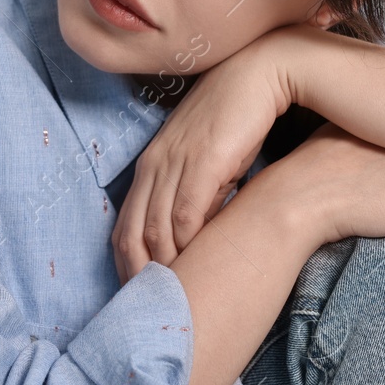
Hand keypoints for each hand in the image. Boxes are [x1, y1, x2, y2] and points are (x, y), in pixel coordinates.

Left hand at [111, 38, 289, 283]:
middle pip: (132, 234)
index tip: (140, 295)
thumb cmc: (237, 119)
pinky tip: (199, 266)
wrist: (260, 74)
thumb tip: (197, 233)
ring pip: (156, 231)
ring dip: (164, 268)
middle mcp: (154, 164)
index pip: (124, 226)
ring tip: (176, 298)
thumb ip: (196, 193)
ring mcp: (175, 162)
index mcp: (150, 163)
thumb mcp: (207, 159)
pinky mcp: (202, 162)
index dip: (128, 266)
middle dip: (138, 277)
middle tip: (152, 310)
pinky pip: (185, 216)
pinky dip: (188, 247)